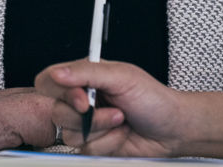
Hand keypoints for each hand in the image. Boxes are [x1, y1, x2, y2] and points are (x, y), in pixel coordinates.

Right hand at [34, 59, 184, 155]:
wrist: (171, 129)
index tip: (83, 99)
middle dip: (90, 116)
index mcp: (87, 77)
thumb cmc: (153, 98)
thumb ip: (88, 73)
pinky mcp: (93, 145)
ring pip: (71, 134)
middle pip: (57, 112)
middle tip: (116, 111)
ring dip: (102, 129)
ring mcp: (87, 125)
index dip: (60, 92)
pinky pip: (86, 149)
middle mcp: (83, 100)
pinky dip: (108, 143)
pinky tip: (122, 134)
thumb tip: (58, 73)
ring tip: (122, 120)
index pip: (50, 81)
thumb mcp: (123, 77)